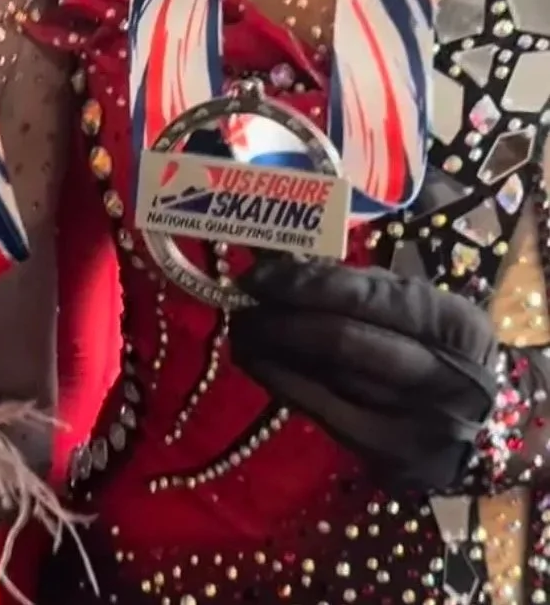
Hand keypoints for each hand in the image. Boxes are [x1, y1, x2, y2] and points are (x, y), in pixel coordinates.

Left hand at [228, 254, 498, 492]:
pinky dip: (285, 384)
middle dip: (279, 321)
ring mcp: (419, 423)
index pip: (363, 297)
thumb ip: (357, 286)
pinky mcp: (393, 457)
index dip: (302, 285)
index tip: (254, 276)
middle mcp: (442, 375)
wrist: (482, 425)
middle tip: (239, 306)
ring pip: (329, 379)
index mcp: (451, 322)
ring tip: (241, 332)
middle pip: (342, 342)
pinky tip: (259, 364)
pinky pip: (325, 413)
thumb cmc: (436, 347)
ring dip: (273, 353)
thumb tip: (280, 265)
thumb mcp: (415, 307)